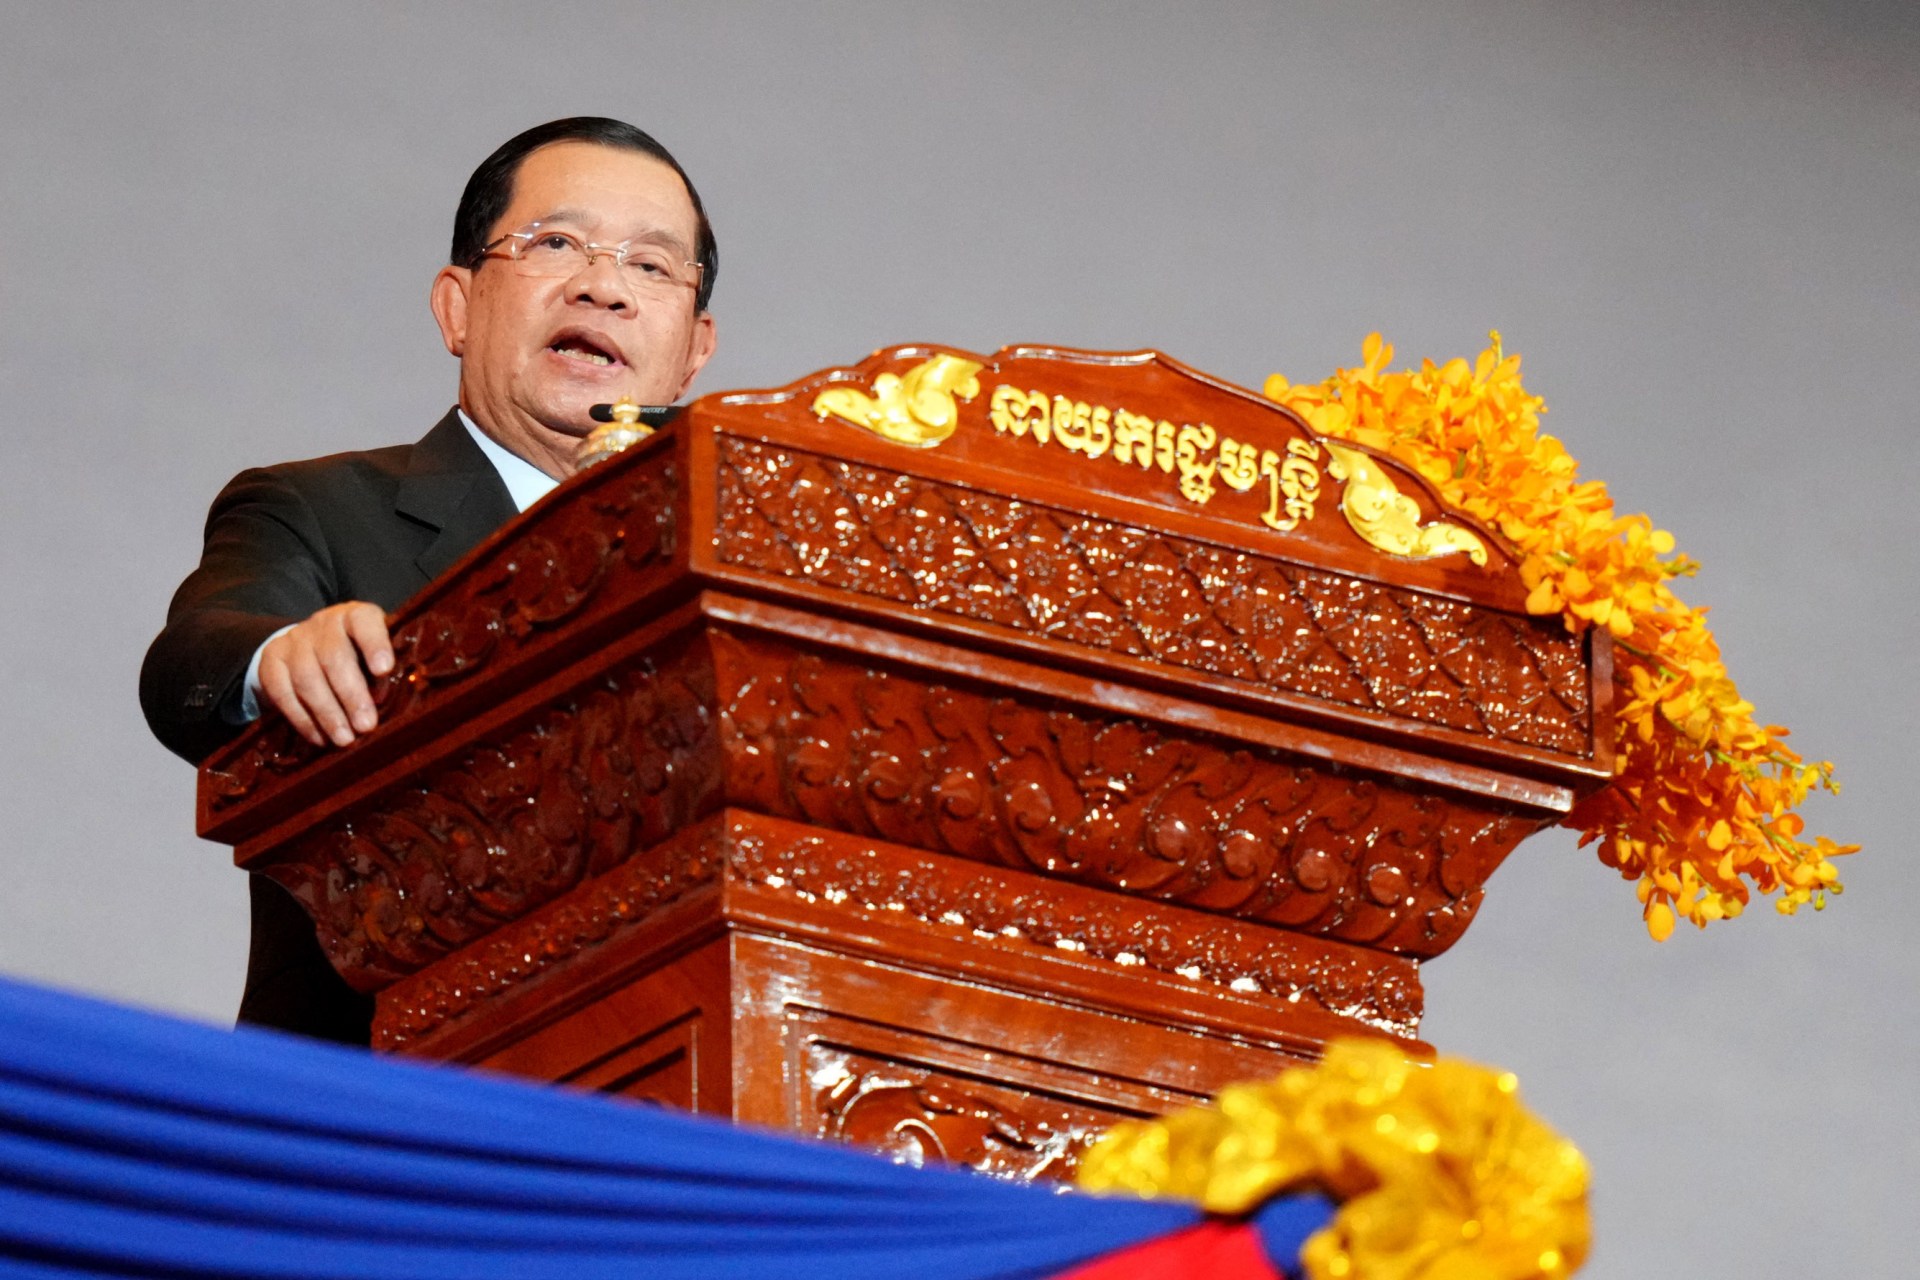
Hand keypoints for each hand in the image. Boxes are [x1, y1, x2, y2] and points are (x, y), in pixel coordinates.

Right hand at [256, 602, 394, 747]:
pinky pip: (282, 693)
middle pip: (334, 657)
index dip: (374, 644)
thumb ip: (385, 671)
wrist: (309, 646)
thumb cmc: (357, 655)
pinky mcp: (271, 661)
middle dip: (351, 695)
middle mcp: (322, 623)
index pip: (364, 621)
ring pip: (307, 678)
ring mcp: (293, 641)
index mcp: (354, 616)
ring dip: (327, 714)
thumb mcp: (375, 653)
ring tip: (345, 739)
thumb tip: (401, 703)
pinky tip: (320, 738)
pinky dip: (302, 719)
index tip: (384, 670)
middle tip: (366, 726)